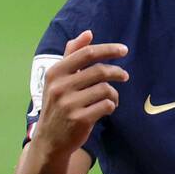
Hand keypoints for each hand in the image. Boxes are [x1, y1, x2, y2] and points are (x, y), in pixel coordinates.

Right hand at [36, 30, 128, 153]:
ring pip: (105, 89)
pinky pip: (106, 105)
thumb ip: (72, 54)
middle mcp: (60, 86)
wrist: (49, 140)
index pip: (87, 54)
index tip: (124, 50)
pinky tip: (108, 108)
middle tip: (124, 76)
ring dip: (114, 93)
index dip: (108, 49)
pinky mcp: (79, 119)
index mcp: (55, 72)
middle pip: (99, 71)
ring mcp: (69, 104)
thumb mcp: (58, 79)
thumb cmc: (57, 104)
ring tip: (113, 97)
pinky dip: (111, 105)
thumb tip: (88, 33)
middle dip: (117, 72)